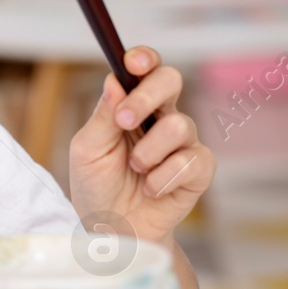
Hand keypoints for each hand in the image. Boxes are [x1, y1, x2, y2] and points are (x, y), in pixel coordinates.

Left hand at [69, 46, 215, 243]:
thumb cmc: (97, 185)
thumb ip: (103, 116)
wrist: (112, 229)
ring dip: (148, 151)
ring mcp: (183, 143)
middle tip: (124, 122)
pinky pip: (191, 161)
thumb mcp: (88, 149)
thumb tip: (114, 81)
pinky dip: (163, 178)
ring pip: (178, 125)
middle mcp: (160, 118)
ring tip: (135, 170)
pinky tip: (151, 190)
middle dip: (147, 97)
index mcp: (131, 106)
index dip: (144, 59)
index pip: (145, 70)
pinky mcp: (199, 170)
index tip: (133, 62)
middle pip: (171, 81)